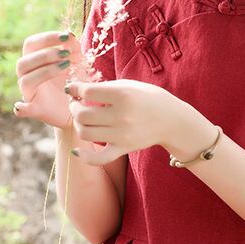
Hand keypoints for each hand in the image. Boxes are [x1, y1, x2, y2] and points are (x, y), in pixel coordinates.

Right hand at [13, 29, 82, 129]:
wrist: (80, 109)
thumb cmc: (75, 81)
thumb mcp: (78, 62)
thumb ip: (73, 48)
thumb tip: (69, 37)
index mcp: (34, 61)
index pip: (31, 44)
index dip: (46, 38)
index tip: (66, 36)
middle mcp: (27, 75)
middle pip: (23, 62)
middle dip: (45, 55)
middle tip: (66, 54)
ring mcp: (29, 93)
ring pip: (25, 81)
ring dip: (45, 71)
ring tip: (65, 68)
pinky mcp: (35, 110)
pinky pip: (23, 110)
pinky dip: (21, 108)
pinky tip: (20, 106)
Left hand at [63, 77, 179, 164]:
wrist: (172, 119)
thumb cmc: (148, 98)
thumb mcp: (128, 85)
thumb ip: (104, 87)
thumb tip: (78, 90)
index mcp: (122, 95)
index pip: (87, 92)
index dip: (74, 89)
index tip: (72, 89)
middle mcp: (121, 116)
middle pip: (82, 114)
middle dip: (73, 107)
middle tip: (76, 104)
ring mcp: (122, 135)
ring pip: (85, 134)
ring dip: (78, 125)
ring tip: (82, 120)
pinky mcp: (124, 149)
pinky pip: (99, 158)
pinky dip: (85, 157)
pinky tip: (77, 151)